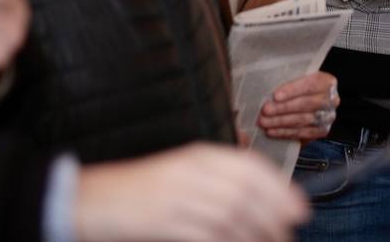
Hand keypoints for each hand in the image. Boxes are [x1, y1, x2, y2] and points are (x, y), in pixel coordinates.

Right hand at [74, 143, 308, 241]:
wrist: (90, 200)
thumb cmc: (139, 193)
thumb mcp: (181, 176)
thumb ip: (217, 182)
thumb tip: (260, 202)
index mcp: (198, 155)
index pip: (251, 167)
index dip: (280, 189)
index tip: (299, 210)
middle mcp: (192, 170)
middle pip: (246, 192)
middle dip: (274, 216)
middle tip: (288, 235)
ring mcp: (177, 194)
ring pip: (232, 215)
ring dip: (257, 235)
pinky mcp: (163, 220)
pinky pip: (208, 235)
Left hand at [256, 71, 338, 141]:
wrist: (308, 102)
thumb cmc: (298, 88)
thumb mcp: (296, 78)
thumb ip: (287, 79)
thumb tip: (268, 83)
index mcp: (327, 82)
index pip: (311, 84)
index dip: (293, 90)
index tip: (276, 96)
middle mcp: (332, 100)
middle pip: (307, 104)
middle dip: (284, 108)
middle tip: (265, 110)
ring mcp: (328, 117)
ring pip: (303, 120)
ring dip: (281, 122)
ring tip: (264, 122)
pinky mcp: (322, 131)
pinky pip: (302, 133)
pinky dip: (285, 132)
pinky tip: (272, 131)